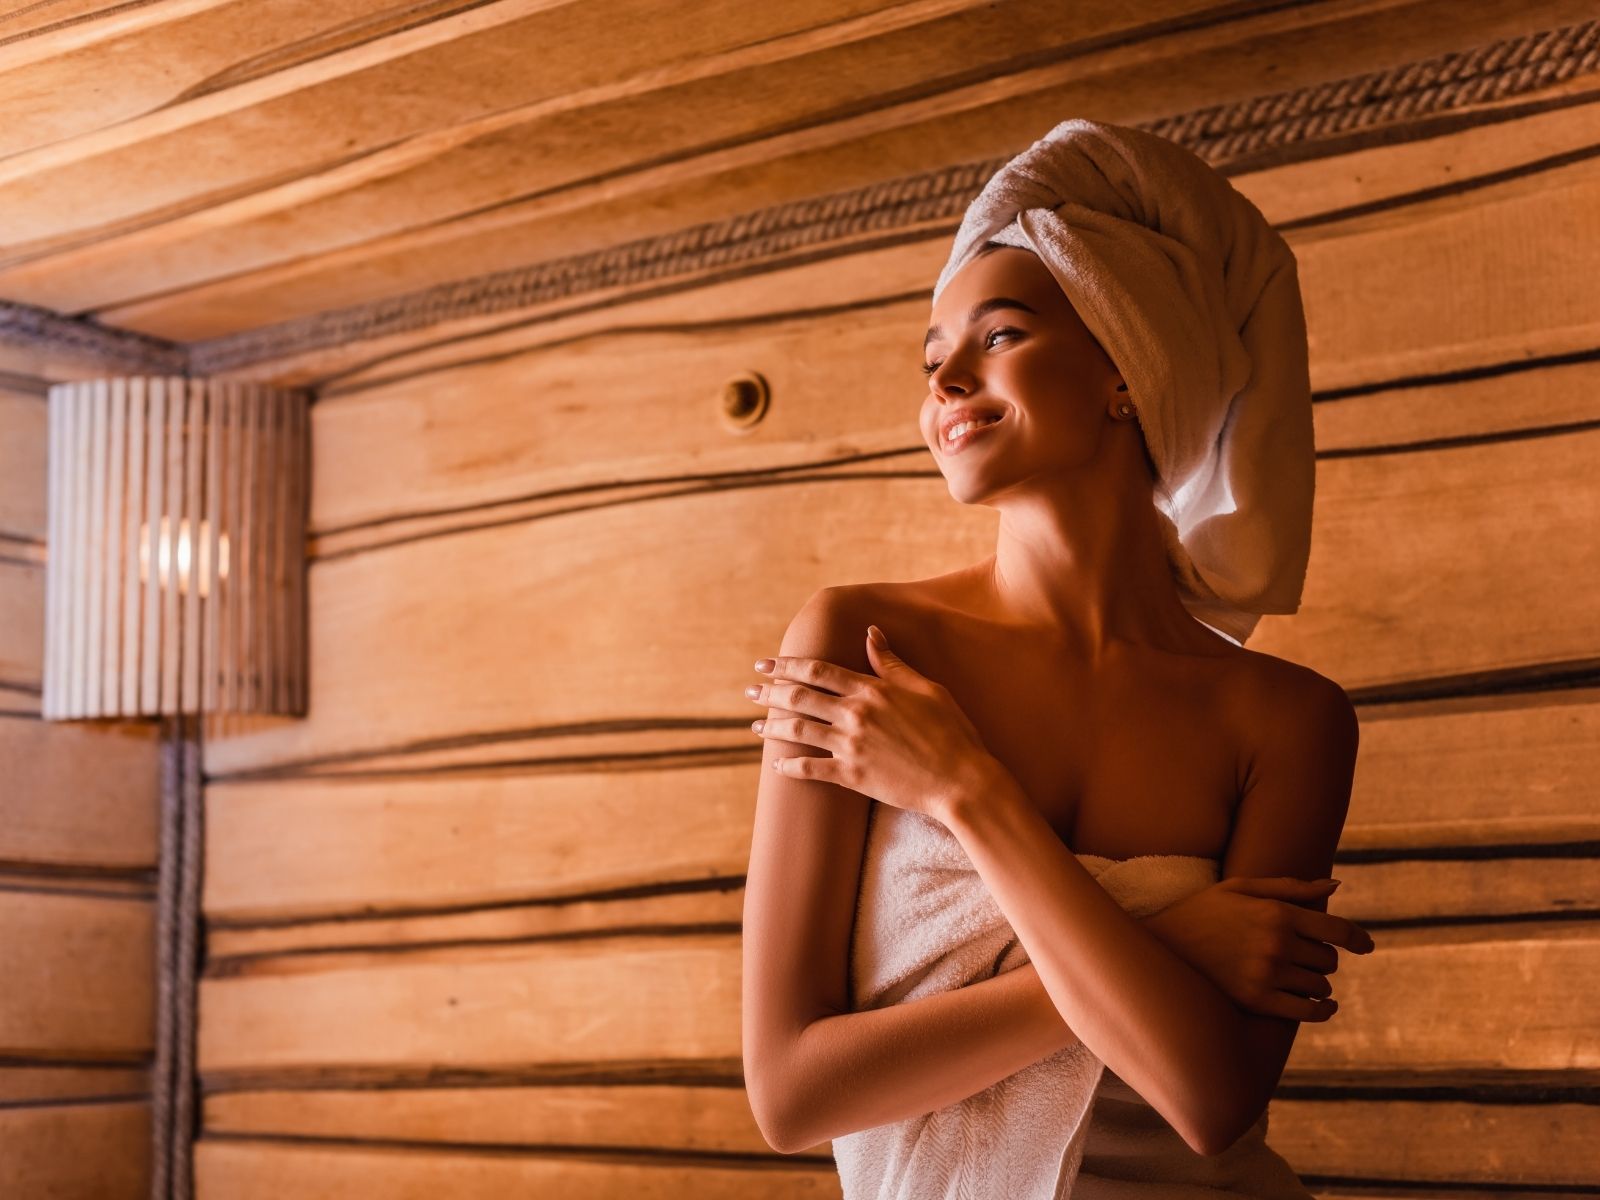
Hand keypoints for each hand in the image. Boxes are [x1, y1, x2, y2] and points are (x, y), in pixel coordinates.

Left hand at [745, 624, 999, 819]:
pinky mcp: (852, 776)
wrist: (961, 779)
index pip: (817, 671)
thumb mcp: (926, 687)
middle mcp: (855, 714)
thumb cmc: (951, 731)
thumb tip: (870, 632)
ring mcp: (850, 746)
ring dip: (772, 727)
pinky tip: (777, 764)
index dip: (786, 665)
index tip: (765, 664)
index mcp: (871, 690)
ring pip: (798, 731)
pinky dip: (790, 766)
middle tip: (749, 691)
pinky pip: (811, 770)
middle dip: (769, 692)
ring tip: (754, 727)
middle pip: (799, 697)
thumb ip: (891, 663)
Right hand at [1145, 876, 1376, 1021]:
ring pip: (1320, 985)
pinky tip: (1321, 1005)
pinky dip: (1320, 1010)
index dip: (1358, 938)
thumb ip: (1290, 886)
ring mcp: (1266, 973)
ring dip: (1318, 982)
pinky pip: (1307, 1011)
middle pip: (1329, 958)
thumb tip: (1336, 884)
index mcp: (1276, 912)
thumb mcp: (1240, 887)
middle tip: (1307, 957)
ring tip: (1300, 977)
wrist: (1160, 945)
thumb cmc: (1201, 911)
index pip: (1335, 928)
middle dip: (1324, 957)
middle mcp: (1276, 942)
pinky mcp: (1256, 1000)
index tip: (1366, 945)